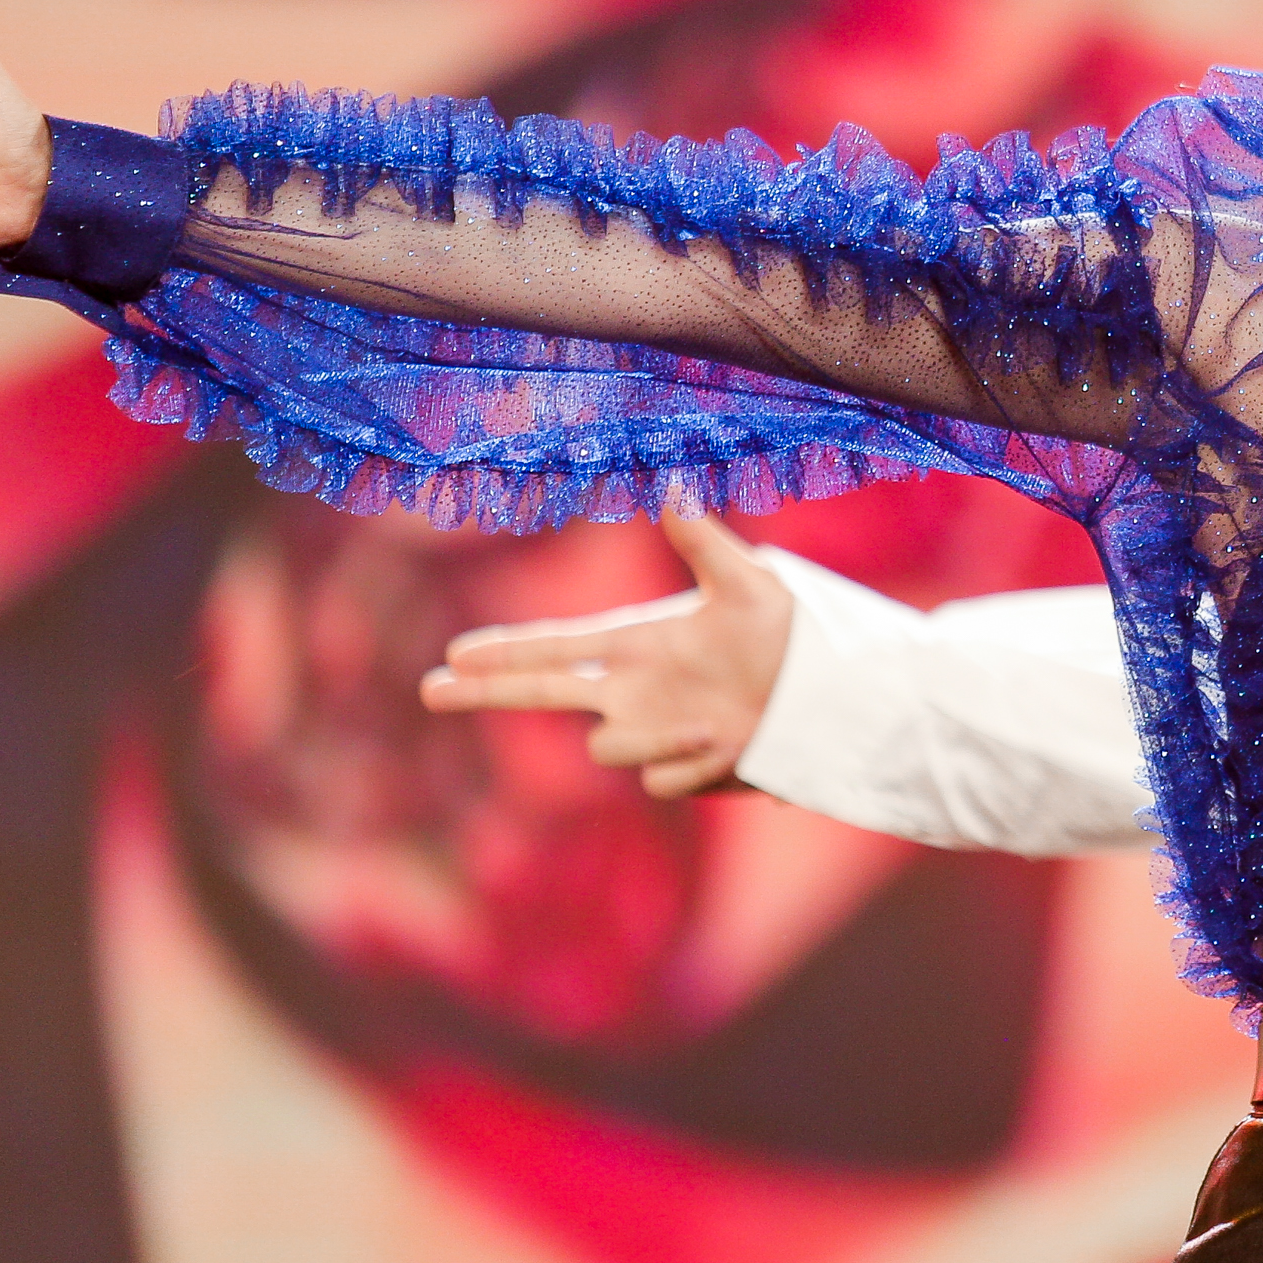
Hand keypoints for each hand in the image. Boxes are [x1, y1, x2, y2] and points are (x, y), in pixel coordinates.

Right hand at [419, 512, 794, 797]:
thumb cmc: (791, 629)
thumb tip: (670, 481)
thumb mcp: (747, 580)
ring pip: (607, 751)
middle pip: (542, 693)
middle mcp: (636, 688)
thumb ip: (701, 538)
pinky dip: (689, 765)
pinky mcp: (684, 768)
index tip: (456, 654)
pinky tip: (729, 746)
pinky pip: (659, 781)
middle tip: (431, 689)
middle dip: (487, 692)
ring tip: (713, 722)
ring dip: (652, 739)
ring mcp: (655, 731)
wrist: (831, 691)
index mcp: (641, 641)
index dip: (507, 651)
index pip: (558, 647)